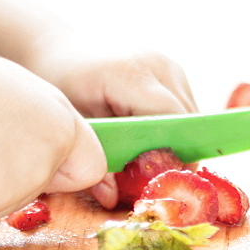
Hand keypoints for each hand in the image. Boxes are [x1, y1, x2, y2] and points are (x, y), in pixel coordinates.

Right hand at [0, 42, 107, 226]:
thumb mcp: (13, 91)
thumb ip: (36, 126)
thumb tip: (32, 157)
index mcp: (60, 126)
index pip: (89, 167)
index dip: (68, 172)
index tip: (52, 173)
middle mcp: (46, 159)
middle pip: (37, 190)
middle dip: (8, 179)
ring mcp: (16, 188)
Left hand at [28, 41, 198, 208]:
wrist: (59, 50)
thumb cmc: (58, 83)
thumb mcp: (71, 123)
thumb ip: (93, 160)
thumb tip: (114, 199)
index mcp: (128, 73)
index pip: (171, 119)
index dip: (172, 154)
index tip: (162, 183)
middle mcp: (156, 63)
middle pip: (187, 119)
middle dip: (176, 153)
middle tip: (155, 181)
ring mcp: (168, 63)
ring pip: (191, 115)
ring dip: (177, 141)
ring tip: (149, 159)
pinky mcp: (173, 70)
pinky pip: (184, 108)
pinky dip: (173, 129)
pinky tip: (148, 138)